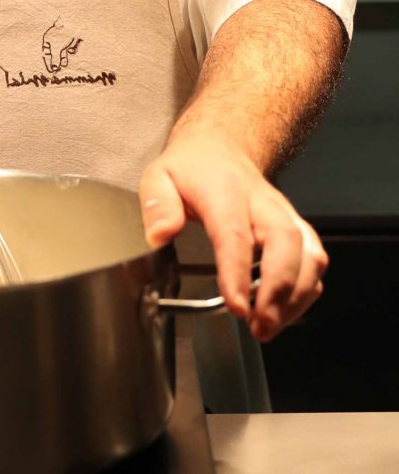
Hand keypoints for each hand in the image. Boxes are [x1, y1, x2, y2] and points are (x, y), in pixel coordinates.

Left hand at [138, 128, 328, 341]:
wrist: (221, 148)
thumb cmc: (192, 169)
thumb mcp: (159, 175)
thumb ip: (158, 205)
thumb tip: (159, 235)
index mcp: (224, 192)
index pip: (235, 233)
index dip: (238, 273)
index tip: (237, 305)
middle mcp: (262, 203)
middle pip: (285, 242)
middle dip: (280, 289)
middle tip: (260, 325)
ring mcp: (284, 215)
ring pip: (309, 253)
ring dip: (297, 295)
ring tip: (270, 326)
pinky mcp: (296, 228)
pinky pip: (314, 260)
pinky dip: (305, 290)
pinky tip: (283, 311)